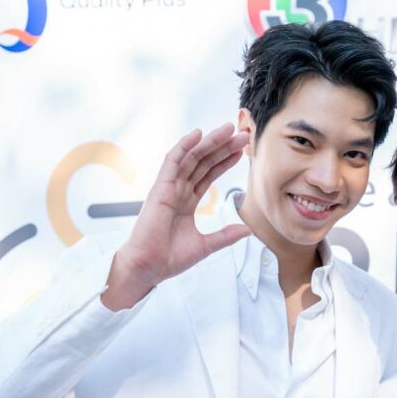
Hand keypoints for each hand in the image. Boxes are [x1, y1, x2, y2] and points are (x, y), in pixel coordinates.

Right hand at [102, 124, 250, 309]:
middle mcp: (177, 191)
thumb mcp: (206, 245)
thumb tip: (247, 230)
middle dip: (223, 148)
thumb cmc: (169, 259)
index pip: (208, 175)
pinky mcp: (160, 188)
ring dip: (210, 142)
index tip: (241, 151)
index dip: (224, 162)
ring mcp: (168, 188)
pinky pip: (172, 161)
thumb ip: (225, 235)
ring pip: (192, 158)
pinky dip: (184, 146)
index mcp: (186, 202)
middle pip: (203, 162)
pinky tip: (198, 134)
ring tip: (229, 129)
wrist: (149, 268)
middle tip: (242, 135)